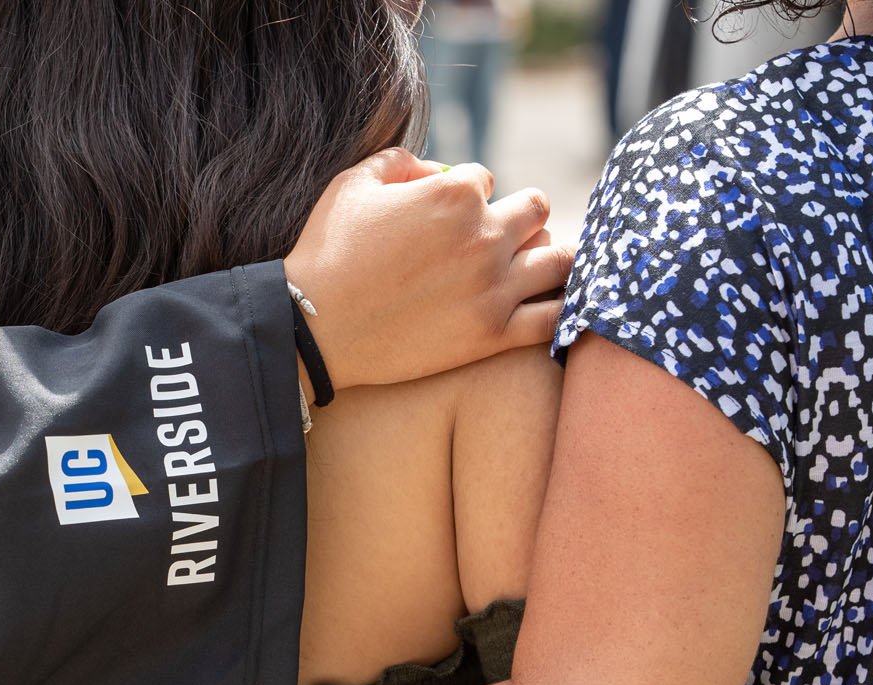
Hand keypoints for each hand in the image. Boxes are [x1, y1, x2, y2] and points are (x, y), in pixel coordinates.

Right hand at [285, 149, 573, 390]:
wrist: (311, 328)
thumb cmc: (325, 254)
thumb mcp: (352, 184)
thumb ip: (401, 161)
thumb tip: (434, 170)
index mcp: (454, 193)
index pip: (486, 180)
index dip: (466, 195)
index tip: (446, 218)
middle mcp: (484, 235)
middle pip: (536, 210)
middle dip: (517, 217)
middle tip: (495, 239)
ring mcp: (494, 287)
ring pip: (561, 258)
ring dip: (547, 256)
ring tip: (529, 268)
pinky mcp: (492, 335)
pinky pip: (554, 316)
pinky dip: (560, 307)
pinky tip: (543, 306)